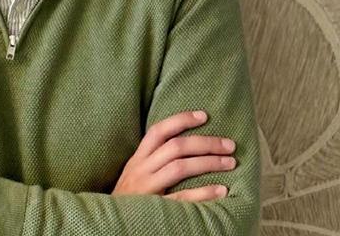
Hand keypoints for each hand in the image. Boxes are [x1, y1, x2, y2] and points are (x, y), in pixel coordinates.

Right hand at [111, 110, 235, 201]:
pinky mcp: (154, 208)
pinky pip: (181, 197)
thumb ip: (151, 161)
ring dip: (208, 162)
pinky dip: (203, 192)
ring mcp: (147, 188)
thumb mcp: (134, 175)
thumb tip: (183, 147)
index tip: (204, 116)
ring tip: (230, 162)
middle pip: (175, 147)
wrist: (109, 225)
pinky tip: (221, 190)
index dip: (181, 120)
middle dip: (205, 143)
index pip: (158, 131)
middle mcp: (141, 169)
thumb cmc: (127, 199)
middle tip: (229, 145)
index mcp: (137, 159)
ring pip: (180, 167)